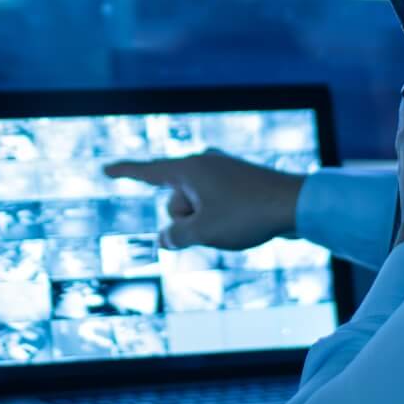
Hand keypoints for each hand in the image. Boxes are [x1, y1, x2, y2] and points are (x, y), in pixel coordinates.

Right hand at [102, 150, 303, 249]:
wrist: (298, 204)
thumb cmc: (249, 215)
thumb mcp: (204, 232)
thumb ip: (176, 236)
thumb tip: (165, 238)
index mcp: (189, 169)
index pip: (147, 172)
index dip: (124, 173)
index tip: (105, 170)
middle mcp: (203, 164)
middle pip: (175, 203)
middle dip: (187, 222)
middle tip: (218, 224)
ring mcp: (222, 172)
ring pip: (197, 208)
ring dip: (206, 223)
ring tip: (237, 225)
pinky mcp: (238, 183)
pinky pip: (215, 208)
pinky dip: (221, 220)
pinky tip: (242, 222)